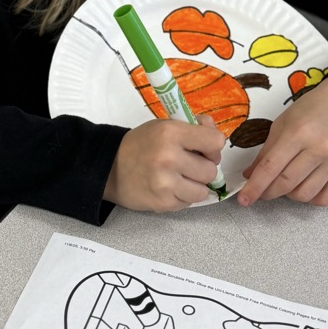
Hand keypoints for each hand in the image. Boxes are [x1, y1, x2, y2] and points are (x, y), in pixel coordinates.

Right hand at [104, 115, 224, 212]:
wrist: (110, 167)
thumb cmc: (141, 143)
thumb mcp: (164, 126)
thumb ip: (194, 128)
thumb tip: (218, 137)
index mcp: (171, 132)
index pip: (215, 141)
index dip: (212, 146)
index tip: (203, 148)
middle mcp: (169, 157)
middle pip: (211, 170)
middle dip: (203, 168)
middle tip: (189, 165)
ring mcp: (165, 183)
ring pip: (203, 190)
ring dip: (195, 185)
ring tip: (180, 178)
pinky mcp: (162, 203)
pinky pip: (188, 202)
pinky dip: (183, 196)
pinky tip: (170, 188)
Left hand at [237, 76, 327, 207]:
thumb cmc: (311, 108)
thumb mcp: (283, 123)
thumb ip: (266, 151)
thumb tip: (250, 176)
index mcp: (297, 132)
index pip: (271, 167)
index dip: (254, 187)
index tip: (243, 200)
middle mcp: (318, 149)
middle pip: (286, 184)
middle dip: (267, 193)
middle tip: (260, 192)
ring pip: (304, 195)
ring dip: (288, 195)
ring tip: (285, 183)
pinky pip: (323, 199)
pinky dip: (309, 199)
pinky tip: (304, 187)